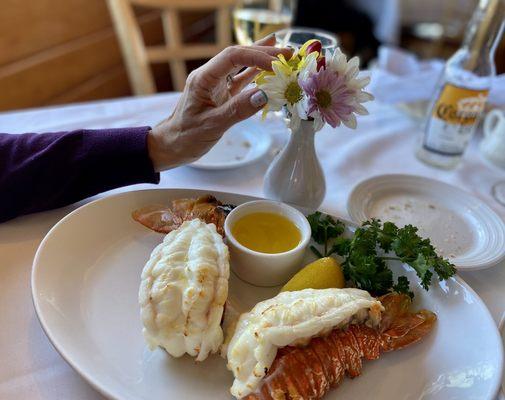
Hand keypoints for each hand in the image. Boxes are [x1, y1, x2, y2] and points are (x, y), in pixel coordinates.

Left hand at [147, 36, 290, 170]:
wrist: (172, 145)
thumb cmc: (186, 136)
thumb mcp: (212, 125)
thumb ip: (238, 110)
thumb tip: (264, 95)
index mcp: (203, 78)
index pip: (232, 57)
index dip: (256, 56)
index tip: (277, 64)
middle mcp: (210, 77)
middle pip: (239, 56)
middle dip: (264, 52)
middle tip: (289, 54)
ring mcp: (217, 85)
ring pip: (242, 66)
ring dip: (262, 60)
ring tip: (285, 54)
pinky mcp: (222, 95)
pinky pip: (242, 80)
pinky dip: (257, 74)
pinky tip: (270, 69)